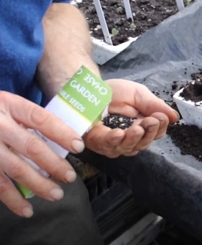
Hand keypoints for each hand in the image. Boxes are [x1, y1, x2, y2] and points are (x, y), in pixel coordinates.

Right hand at [0, 91, 82, 217]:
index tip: (79, 147)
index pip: (40, 118)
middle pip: (30, 146)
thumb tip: (65, 141)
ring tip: (56, 194)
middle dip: (53, 164)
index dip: (61, 133)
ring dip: (38, 184)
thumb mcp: (8, 105)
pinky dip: (13, 200)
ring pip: (15, 168)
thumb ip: (30, 120)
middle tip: (70, 177)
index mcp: (10, 104)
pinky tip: (27, 209)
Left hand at [83, 79, 178, 157]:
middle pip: (143, 144)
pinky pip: (106, 145)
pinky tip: (120, 133)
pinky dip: (114, 141)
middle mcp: (129, 139)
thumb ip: (155, 106)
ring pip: (127, 149)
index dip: (159, 128)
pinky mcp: (96, 141)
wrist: (92, 86)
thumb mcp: (139, 95)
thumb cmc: (116, 91)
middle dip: (148, 134)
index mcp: (142, 127)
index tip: (159, 118)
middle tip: (150, 121)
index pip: (155, 134)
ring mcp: (113, 143)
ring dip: (133, 140)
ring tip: (137, 129)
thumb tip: (175, 117)